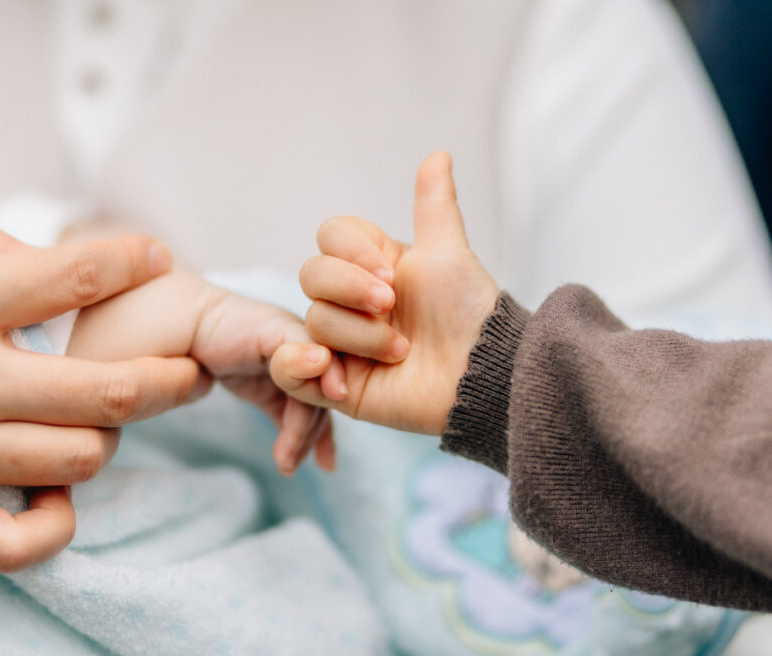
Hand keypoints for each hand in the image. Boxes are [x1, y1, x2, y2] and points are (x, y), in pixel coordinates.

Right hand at [0, 217, 201, 570]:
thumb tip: (50, 259)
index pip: (77, 276)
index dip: (133, 262)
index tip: (156, 260)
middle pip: (114, 389)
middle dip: (176, 380)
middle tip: (194, 373)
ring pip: (79, 459)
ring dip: (111, 441)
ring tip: (104, 424)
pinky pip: (14, 543)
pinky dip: (54, 525)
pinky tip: (54, 496)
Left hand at [67, 268, 339, 476]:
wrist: (86, 320)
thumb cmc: (98, 334)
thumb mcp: (119, 361)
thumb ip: (163, 374)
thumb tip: (206, 385)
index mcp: (224, 315)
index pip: (291, 333)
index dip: (318, 363)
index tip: (332, 396)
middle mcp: (248, 326)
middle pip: (307, 360)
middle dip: (318, 404)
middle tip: (302, 457)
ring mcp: (251, 348)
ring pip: (302, 383)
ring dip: (308, 423)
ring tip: (294, 467)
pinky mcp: (245, 369)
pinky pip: (285, 395)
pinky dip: (299, 424)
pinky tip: (309, 461)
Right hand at [271, 152, 499, 435]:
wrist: (482, 373)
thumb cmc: (469, 314)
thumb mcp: (449, 253)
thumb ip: (434, 205)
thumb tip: (438, 155)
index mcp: (372, 266)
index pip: (330, 238)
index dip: (353, 251)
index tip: (393, 272)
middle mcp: (351, 302)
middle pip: (311, 275)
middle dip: (351, 289)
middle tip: (391, 306)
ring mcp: (341, 343)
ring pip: (314, 322)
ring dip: (359, 337)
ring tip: (400, 352)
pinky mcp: (334, 384)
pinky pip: (290, 371)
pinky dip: (302, 368)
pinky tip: (341, 378)